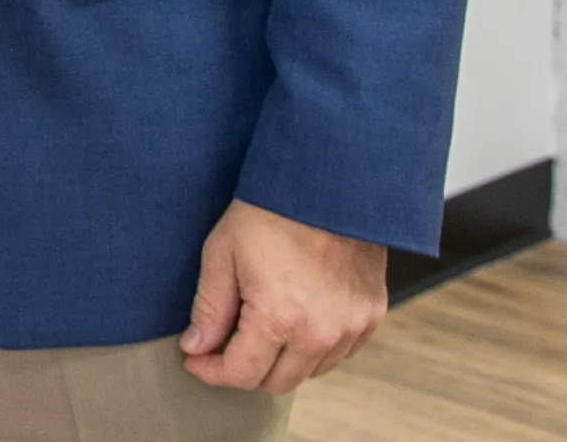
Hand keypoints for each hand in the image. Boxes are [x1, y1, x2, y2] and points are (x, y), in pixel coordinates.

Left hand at [180, 200, 386, 391]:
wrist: (328, 182)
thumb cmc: (270, 211)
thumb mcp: (222, 253)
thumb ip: (209, 308)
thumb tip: (196, 347)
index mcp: (279, 318)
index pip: (242, 374)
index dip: (212, 371)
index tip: (196, 359)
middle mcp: (321, 333)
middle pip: (277, 382)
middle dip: (244, 370)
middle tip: (223, 345)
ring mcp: (351, 327)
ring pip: (310, 371)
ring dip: (281, 361)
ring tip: (259, 327)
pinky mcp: (370, 315)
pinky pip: (339, 353)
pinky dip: (314, 348)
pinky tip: (295, 321)